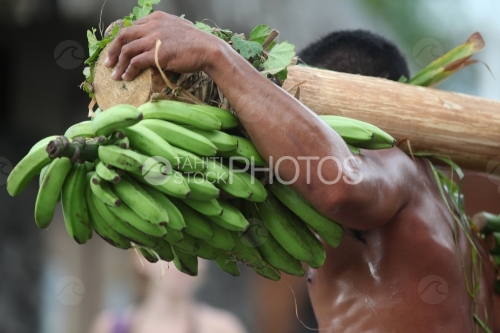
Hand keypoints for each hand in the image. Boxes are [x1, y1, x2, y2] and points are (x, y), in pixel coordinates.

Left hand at [105, 11, 223, 80]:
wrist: (208, 49)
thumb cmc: (197, 42)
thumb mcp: (178, 28)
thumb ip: (165, 30)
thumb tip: (158, 40)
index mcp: (156, 18)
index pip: (132, 27)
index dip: (122, 40)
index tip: (118, 50)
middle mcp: (152, 26)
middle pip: (124, 36)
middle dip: (113, 50)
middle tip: (109, 62)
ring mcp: (154, 39)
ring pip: (127, 50)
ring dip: (119, 64)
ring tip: (115, 75)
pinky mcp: (157, 54)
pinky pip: (136, 62)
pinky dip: (129, 70)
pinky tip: (127, 77)